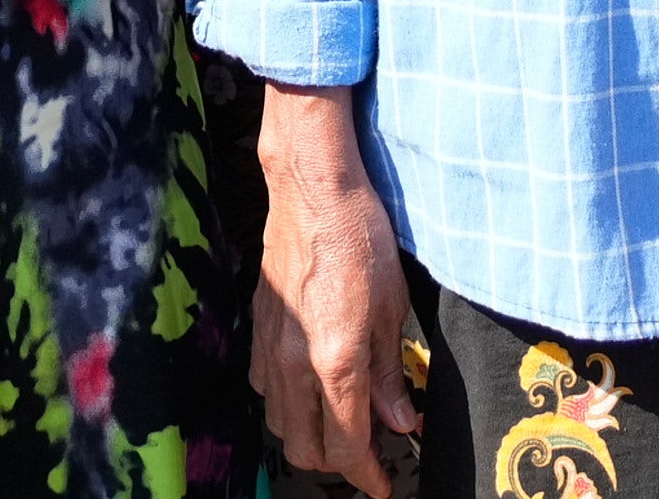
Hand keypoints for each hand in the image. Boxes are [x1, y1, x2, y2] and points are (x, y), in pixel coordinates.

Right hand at [255, 84, 421, 496]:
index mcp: (334, 363)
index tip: (385, 484)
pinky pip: (265, 391)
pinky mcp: (258, 330)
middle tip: (371, 453)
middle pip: (307, 450)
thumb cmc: (361, 238)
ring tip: (343, 425)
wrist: (312, 189)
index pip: (348, 447)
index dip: (369, 476)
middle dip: (340, 465)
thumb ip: (390, 373)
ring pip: (281, 426)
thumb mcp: (391, 307)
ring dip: (310, 438)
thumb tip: (400, 422)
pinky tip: (310, 387)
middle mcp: (294, 365)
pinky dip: (287, 405)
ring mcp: (270, 348)